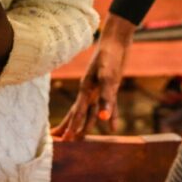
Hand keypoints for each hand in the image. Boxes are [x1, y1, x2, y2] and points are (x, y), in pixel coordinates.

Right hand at [51, 14, 136, 140]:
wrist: (117, 40)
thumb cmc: (110, 56)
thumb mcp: (108, 77)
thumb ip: (106, 99)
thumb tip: (104, 120)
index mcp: (86, 89)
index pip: (78, 112)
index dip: (72, 126)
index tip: (65, 139)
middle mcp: (90, 91)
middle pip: (79, 113)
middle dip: (72, 127)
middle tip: (65, 141)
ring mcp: (99, 89)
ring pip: (92, 111)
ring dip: (87, 124)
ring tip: (81, 137)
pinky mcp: (110, 87)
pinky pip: (110, 105)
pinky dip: (111, 116)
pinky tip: (113, 127)